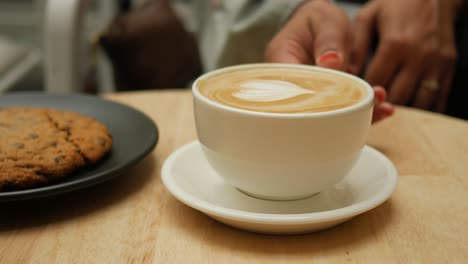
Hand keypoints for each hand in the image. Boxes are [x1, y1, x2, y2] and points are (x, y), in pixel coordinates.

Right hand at [265, 0, 392, 122]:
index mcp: (281, 65)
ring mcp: (307, 99)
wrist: (319, 28)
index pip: (293, 89)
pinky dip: (361, 112)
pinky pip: (340, 113)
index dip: (318, 99)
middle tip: (373, 103)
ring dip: (356, 114)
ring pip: (327, 116)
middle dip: (342, 111)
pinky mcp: (323, 104)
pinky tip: (382, 109)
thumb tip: (331, 63)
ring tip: (382, 106)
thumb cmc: (317, 22)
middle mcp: (290, 88)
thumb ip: (328, 39)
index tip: (345, 97)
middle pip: (310, 109)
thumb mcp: (323, 20)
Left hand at [351, 0, 461, 111]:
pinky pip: (437, 99)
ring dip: (402, 110)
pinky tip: (409, 110)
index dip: (362, 93)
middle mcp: (418, 57)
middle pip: (396, 96)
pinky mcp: (449, 68)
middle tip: (368, 109)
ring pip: (418, 103)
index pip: (375, 82)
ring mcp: (436, 64)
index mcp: (395, 44)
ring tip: (386, 110)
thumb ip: (357, 47)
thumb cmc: (397, 4)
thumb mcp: (369, 18)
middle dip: (381, 105)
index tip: (353, 98)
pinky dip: (422, 109)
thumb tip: (347, 74)